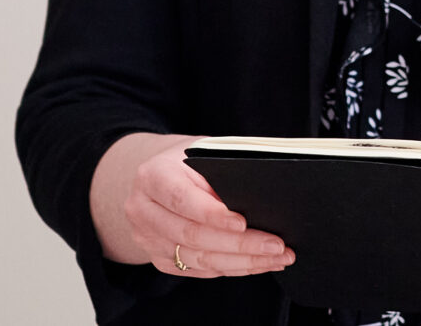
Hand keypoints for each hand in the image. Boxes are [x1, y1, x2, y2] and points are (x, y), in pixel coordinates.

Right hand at [88, 132, 292, 278]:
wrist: (158, 177)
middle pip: (193, 235)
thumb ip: (223, 171)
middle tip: (276, 246)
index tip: (243, 223)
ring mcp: (149, 239)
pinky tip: (258, 264)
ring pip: (198, 259)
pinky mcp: (159, 258)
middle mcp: (143, 210)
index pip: (182, 199)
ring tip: (276, 258)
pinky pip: (198, 270)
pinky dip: (231, 269)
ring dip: (242, 262)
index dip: (212, 214)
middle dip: (240, 245)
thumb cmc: (189, 161)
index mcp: (153, 176)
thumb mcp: (203, 152)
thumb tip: (258, 200)